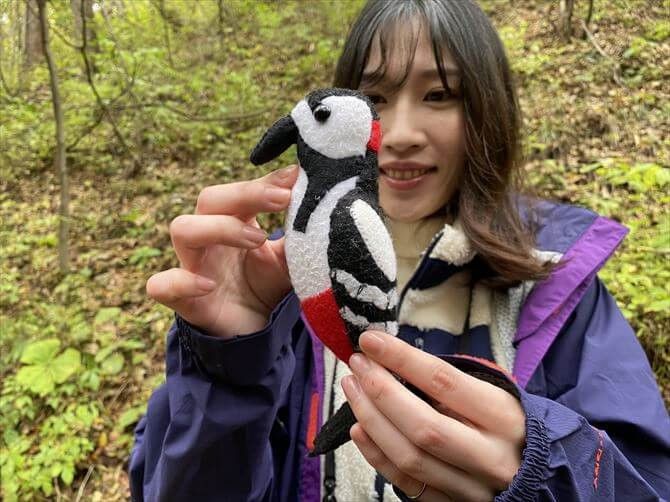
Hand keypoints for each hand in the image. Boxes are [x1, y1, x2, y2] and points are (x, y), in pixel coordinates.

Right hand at [146, 165, 298, 337]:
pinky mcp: (183, 299)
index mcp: (233, 221)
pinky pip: (162, 285)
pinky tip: (208, 285)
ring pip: (183, 230)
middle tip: (281, 200)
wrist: (251, 331)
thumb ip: (299, 231)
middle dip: (244, 195)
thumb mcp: (287, 257)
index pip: (240, 191)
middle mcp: (208, 238)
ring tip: (257, 239)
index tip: (294, 178)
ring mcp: (192, 265)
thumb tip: (318, 194)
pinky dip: (181, 282)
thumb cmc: (265, 285)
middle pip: (209, 199)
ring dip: (218, 228)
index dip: (265, 182)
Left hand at [342, 331, 525, 500]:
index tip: (371, 340)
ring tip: (352, 389)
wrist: (538, 474)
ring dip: (371, 419)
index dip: (401, 358)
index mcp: (502, 416)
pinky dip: (376, 455)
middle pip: (422, 424)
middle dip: (380, 390)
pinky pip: (406, 484)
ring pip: (410, 457)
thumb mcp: (493, 395)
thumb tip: (390, 361)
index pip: (443, 381)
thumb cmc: (505, 424)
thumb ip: (448, 384)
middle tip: (357, 365)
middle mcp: (489, 455)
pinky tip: (358, 429)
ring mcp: (471, 487)